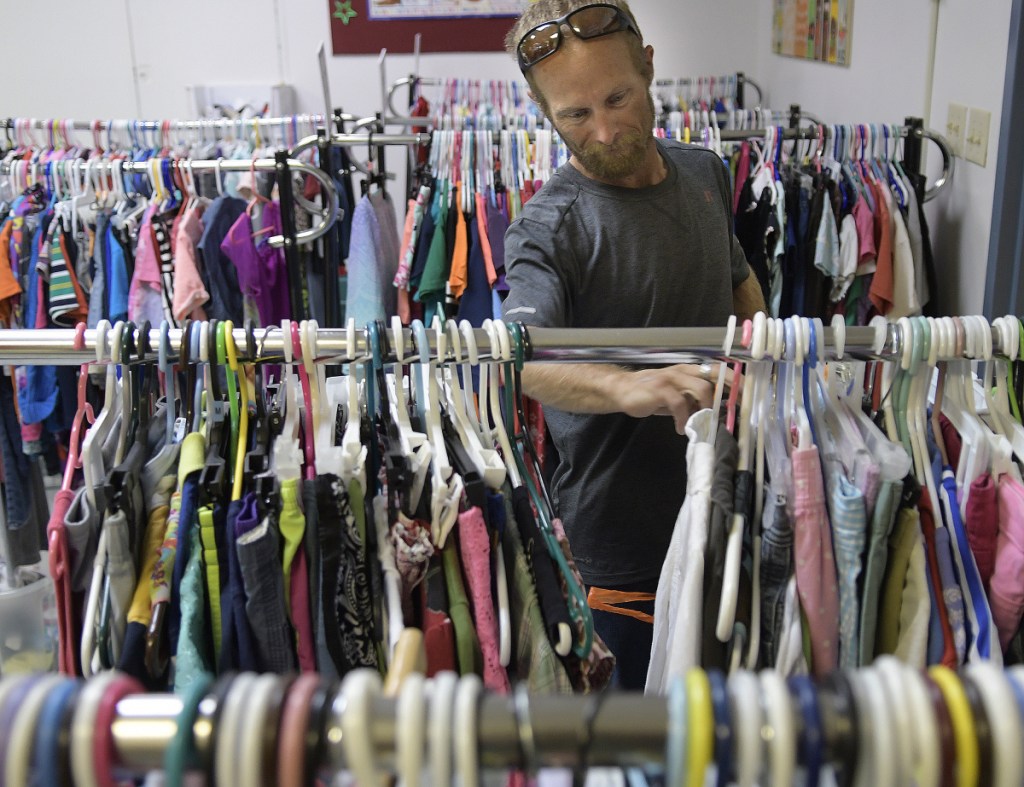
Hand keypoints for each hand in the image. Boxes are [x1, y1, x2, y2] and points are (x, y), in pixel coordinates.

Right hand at [614, 363, 729, 434]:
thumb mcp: (675, 396)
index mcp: (688, 371)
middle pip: (713, 377)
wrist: (622, 390)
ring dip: (705, 410)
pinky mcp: (660, 390)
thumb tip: (715, 411)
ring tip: (701, 424)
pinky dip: (684, 419)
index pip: (716, 370)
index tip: (747, 392)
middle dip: (727, 394)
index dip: (733, 379)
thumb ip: (692, 400)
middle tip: (731, 413)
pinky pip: (680, 404)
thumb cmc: (650, 394)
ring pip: (701, 389)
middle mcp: (682, 371)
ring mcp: (671, 378)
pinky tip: (681, 429)